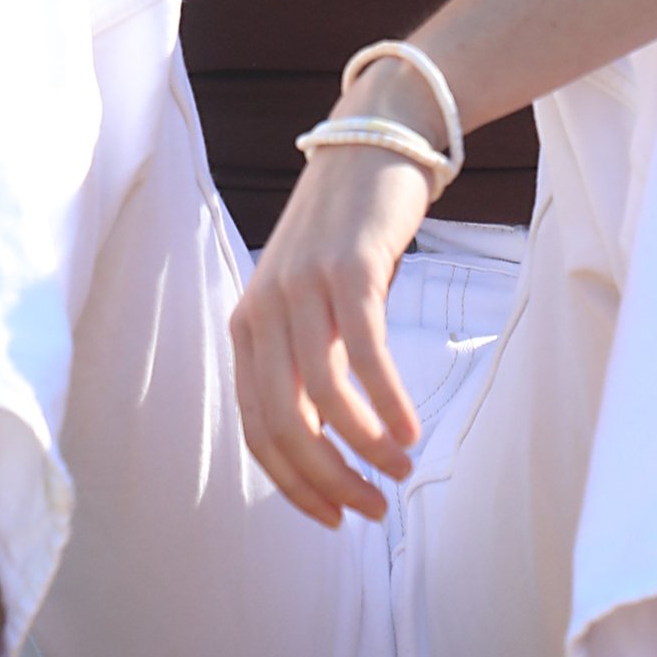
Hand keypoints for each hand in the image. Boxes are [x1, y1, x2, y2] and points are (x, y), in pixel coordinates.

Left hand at [229, 138, 429, 528]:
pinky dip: (386, 402)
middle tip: (373, 509)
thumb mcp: (313, 302)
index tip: (335, 517)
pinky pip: (364, 353)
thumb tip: (329, 442)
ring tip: (400, 471)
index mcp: (247, 328)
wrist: (373, 140)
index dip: (294, 484)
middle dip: (328, 480)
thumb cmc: (348, 233)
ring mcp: (301, 287)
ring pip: (322, 396)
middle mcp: (262, 310)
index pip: (257, 430)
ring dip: (364, 448)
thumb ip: (308, 363)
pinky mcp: (347, 268)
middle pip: (284, 423)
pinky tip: (409, 430)